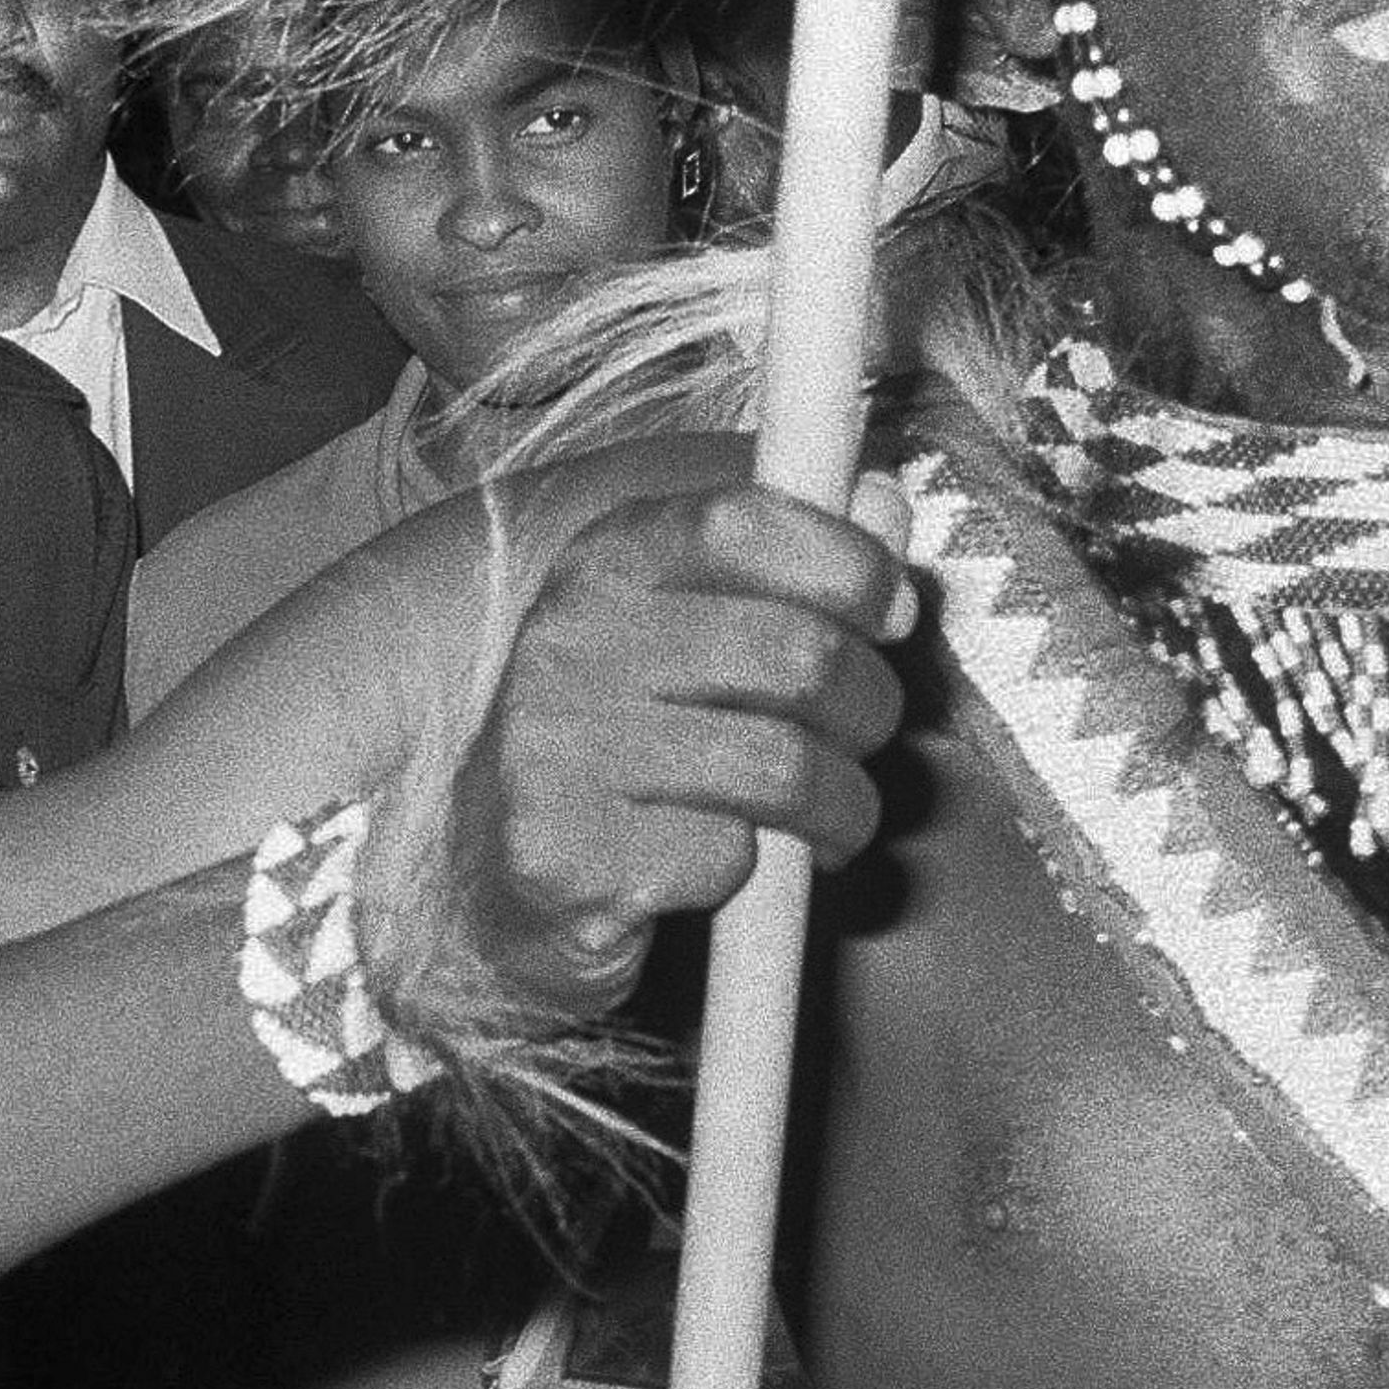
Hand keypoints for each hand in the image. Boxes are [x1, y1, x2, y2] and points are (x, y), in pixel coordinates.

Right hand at [419, 476, 915, 1024]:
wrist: (497, 888)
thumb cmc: (629, 750)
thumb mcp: (697, 634)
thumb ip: (794, 566)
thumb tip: (883, 500)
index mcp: (605, 562)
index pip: (748, 521)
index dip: (849, 567)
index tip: (890, 617)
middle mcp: (570, 638)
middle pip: (798, 652)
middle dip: (871, 711)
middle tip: (860, 744)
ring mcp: (556, 747)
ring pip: (784, 767)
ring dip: (843, 808)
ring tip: (831, 823)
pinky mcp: (563, 854)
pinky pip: (728, 856)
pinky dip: (756, 873)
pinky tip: (728, 870)